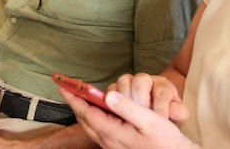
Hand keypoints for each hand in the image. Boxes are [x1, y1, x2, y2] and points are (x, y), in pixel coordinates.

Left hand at [62, 75, 194, 148]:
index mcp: (114, 133)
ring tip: (78, 99)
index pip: (87, 113)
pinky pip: (98, 131)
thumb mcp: (150, 121)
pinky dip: (92, 118)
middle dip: (75, 104)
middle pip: (85, 120)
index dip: (75, 99)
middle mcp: (109, 141)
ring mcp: (113, 146)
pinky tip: (97, 113)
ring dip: (83, 111)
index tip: (64, 87)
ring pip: (91, 126)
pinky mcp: (118, 147)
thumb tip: (108, 95)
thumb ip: (127, 108)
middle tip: (67, 90)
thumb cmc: (165, 140)